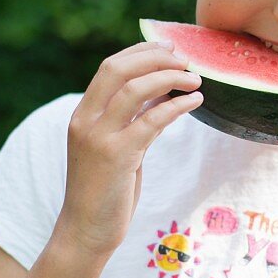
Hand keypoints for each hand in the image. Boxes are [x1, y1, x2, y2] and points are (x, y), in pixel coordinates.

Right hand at [53, 41, 202, 261]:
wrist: (86, 231)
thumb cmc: (105, 191)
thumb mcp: (118, 147)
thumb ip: (133, 120)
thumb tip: (162, 92)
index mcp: (82, 115)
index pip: (109, 67)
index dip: (140, 51)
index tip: (168, 46)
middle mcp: (85, 121)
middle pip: (118, 69)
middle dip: (154, 57)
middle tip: (184, 58)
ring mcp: (98, 138)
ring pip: (134, 89)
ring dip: (169, 77)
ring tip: (196, 78)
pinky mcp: (117, 157)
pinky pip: (151, 120)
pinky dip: (177, 105)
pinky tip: (195, 101)